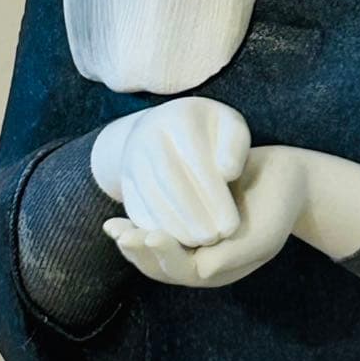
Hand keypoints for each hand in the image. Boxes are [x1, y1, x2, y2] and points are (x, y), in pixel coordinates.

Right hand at [94, 97, 251, 247]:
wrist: (166, 128)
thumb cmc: (211, 131)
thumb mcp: (230, 127)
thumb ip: (234, 146)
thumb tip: (227, 173)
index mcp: (180, 117)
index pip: (194, 157)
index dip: (213, 193)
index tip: (232, 223)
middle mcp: (149, 133)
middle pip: (168, 176)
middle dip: (192, 212)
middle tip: (215, 238)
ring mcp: (132, 158)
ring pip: (149, 194)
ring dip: (174, 225)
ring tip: (199, 243)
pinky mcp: (125, 181)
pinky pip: (136, 208)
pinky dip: (156, 228)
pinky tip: (177, 243)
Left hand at [103, 145, 307, 286]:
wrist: (287, 178)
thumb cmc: (279, 206)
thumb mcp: (264, 235)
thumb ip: (234, 256)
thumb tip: (200, 272)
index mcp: (220, 268)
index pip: (183, 270)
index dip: (164, 256)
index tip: (150, 235)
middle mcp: (202, 260)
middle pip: (161, 266)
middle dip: (139, 251)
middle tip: (120, 233)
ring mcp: (194, 240)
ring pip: (155, 250)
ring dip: (134, 241)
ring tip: (113, 227)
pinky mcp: (189, 218)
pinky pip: (161, 226)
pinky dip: (142, 221)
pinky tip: (124, 212)